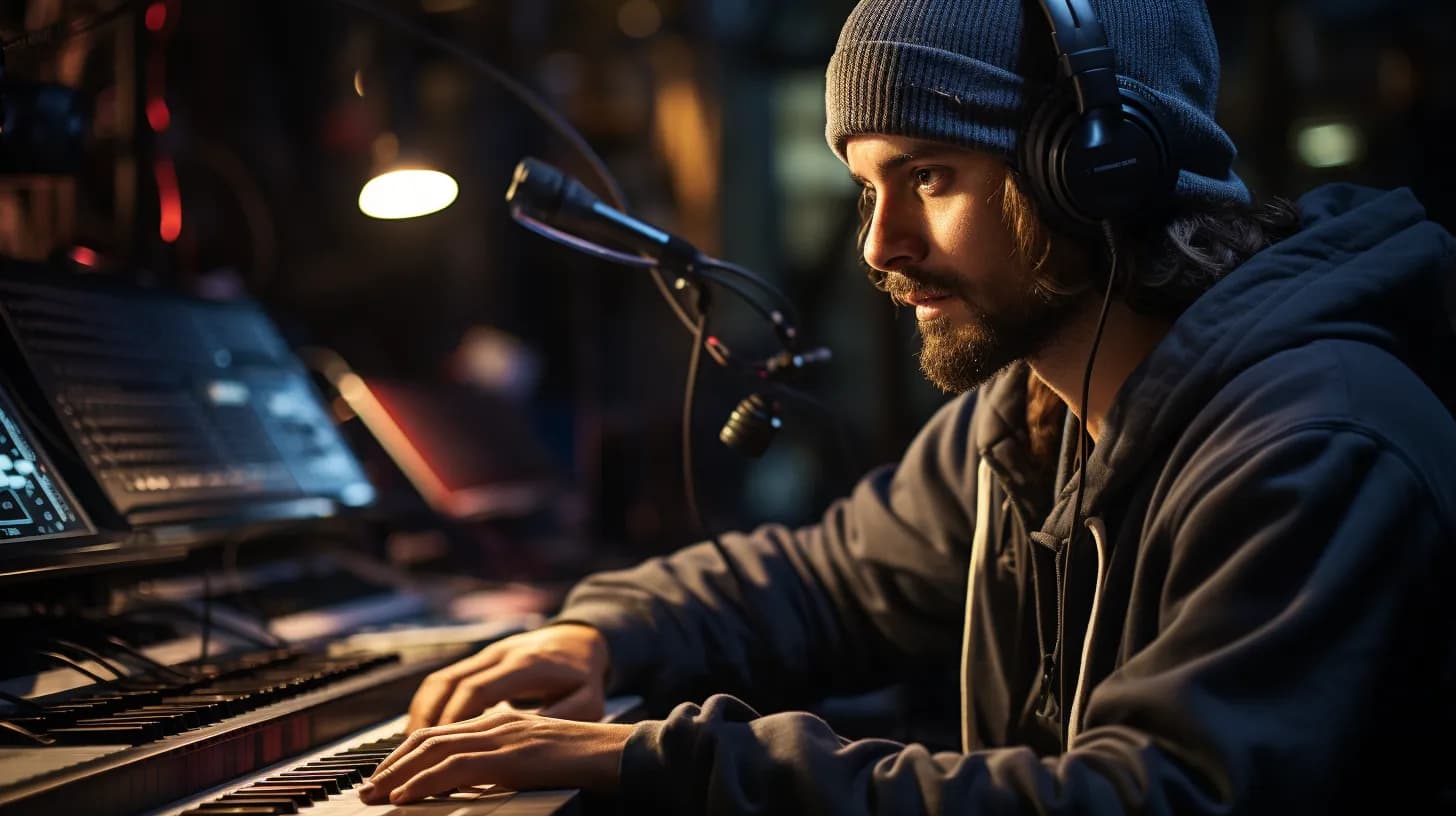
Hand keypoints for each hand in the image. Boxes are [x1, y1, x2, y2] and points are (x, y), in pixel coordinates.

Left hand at [357, 707, 633, 803]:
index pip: (443, 733)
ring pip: (436, 751)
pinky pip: (456, 769)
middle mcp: (497, 723)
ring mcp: (504, 736)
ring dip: (399, 775)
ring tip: (377, 796)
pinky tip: (406, 796)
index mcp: (502, 722)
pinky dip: (425, 783)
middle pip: (430, 738)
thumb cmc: (585, 762)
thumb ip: (505, 765)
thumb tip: (477, 785)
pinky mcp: (511, 756)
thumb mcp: (536, 760)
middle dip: (393, 763)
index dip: (409, 754)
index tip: (386, 777)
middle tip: (369, 789)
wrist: (621, 752)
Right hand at [406, 624, 609, 731]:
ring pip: (440, 679)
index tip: (442, 746)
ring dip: (421, 712)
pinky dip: (428, 704)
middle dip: (428, 719)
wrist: (579, 639)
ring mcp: (485, 655)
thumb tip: (528, 741)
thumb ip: (559, 719)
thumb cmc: (583, 676)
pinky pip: (443, 679)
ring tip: (410, 747)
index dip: (455, 717)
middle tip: (414, 754)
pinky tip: (422, 730)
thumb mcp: (587, 701)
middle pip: (450, 683)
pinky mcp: (478, 660)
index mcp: (525, 665)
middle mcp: (499, 655)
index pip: (478, 688)